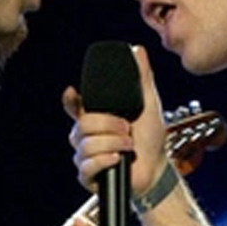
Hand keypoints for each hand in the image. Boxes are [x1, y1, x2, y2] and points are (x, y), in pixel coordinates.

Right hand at [63, 45, 168, 197]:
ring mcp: (85, 156)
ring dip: (112, 143)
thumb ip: (142, 78)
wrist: (157, 170)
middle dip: (107, 124)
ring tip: (129, 146)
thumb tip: (138, 49)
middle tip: (127, 128)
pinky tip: (117, 160)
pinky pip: (86, 166)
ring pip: (85, 145)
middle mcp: (86, 136)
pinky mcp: (88, 176)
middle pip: (82, 124)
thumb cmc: (151, 139)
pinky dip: (104, 161)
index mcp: (96, 117)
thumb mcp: (149, 104)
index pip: (74, 106)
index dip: (70, 101)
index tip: (72, 93)